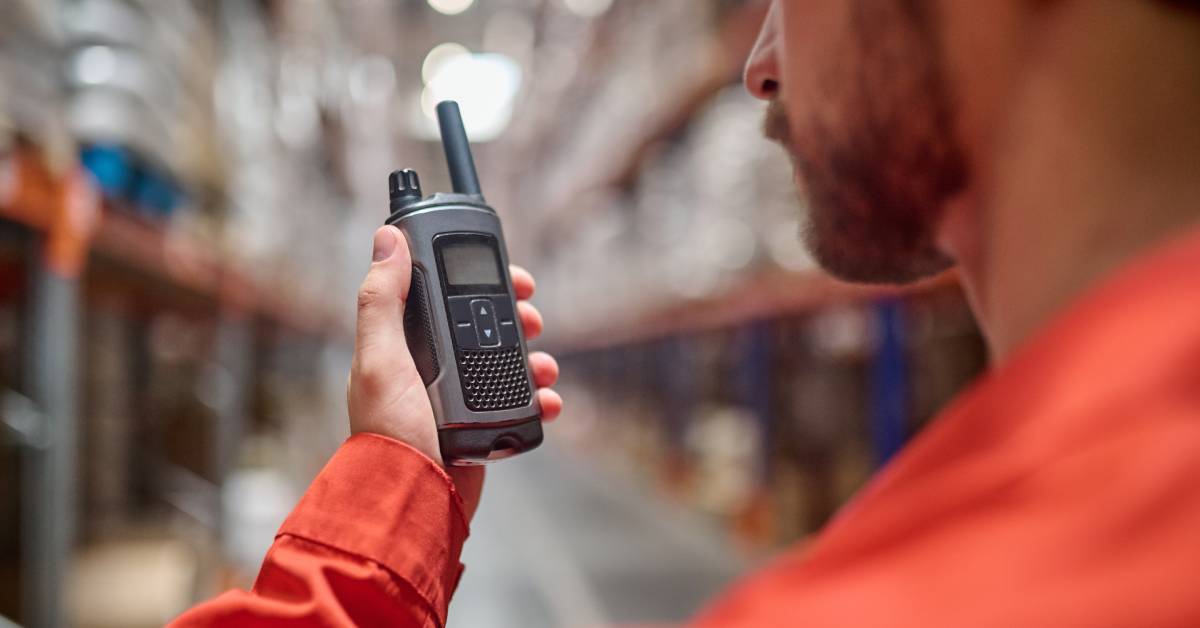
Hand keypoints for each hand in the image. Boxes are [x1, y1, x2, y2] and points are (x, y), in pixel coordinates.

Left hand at [347, 226, 561, 519]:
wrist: (412, 500)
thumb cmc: (387, 433)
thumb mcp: (379, 359)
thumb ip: (381, 300)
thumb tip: (387, 240)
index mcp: (405, 345)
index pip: (445, 295)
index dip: (477, 277)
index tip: (509, 273)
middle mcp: (432, 367)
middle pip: (483, 324)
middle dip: (515, 316)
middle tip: (533, 317)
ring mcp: (459, 398)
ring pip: (508, 361)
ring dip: (535, 358)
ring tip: (544, 366)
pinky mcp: (481, 427)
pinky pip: (520, 404)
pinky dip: (539, 399)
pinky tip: (547, 400)